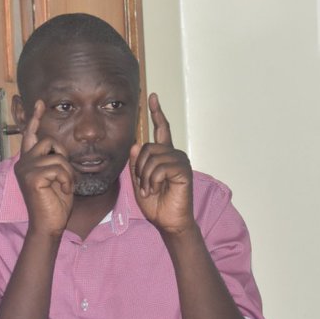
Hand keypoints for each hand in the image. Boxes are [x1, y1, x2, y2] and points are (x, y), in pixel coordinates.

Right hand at [14, 100, 73, 236]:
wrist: (49, 225)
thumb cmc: (55, 204)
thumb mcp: (57, 177)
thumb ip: (54, 160)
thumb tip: (57, 147)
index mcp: (27, 162)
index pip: (30, 135)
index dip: (35, 118)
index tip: (40, 103)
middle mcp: (23, 163)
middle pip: (50, 141)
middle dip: (63, 156)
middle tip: (63, 176)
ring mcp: (25, 169)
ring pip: (58, 157)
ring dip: (67, 173)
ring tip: (62, 187)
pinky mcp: (32, 177)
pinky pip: (59, 169)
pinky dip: (66, 180)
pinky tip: (61, 190)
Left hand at [131, 94, 194, 235]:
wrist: (168, 221)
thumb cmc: (156, 203)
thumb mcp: (139, 181)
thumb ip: (136, 163)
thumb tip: (136, 145)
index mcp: (164, 155)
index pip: (161, 129)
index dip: (157, 112)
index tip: (152, 97)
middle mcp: (174, 154)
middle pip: (148, 146)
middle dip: (139, 167)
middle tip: (143, 184)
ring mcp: (180, 161)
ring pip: (152, 157)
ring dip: (145, 177)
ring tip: (150, 189)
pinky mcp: (183, 170)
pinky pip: (160, 167)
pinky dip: (153, 180)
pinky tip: (157, 189)